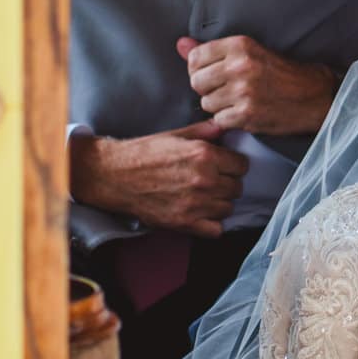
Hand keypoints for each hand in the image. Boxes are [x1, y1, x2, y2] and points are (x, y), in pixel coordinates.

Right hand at [69, 121, 246, 235]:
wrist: (115, 175)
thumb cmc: (144, 153)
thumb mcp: (176, 135)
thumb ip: (204, 132)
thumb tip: (223, 128)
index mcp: (204, 155)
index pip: (242, 165)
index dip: (234, 165)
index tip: (225, 166)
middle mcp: (204, 180)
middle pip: (237, 187)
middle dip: (227, 183)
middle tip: (213, 180)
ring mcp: (196, 204)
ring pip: (228, 208)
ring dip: (220, 202)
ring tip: (205, 196)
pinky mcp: (184, 223)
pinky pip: (216, 230)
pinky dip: (212, 223)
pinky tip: (201, 213)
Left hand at [179, 35, 340, 136]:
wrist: (315, 96)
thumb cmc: (282, 74)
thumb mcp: (250, 53)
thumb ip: (212, 50)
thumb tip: (180, 44)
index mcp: (240, 45)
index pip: (195, 58)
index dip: (200, 70)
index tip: (214, 75)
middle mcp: (240, 66)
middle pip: (197, 82)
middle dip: (208, 89)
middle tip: (227, 90)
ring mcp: (243, 91)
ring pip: (206, 103)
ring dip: (218, 106)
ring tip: (239, 101)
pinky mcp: (247, 114)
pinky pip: (219, 120)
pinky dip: (229, 120)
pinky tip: (245, 113)